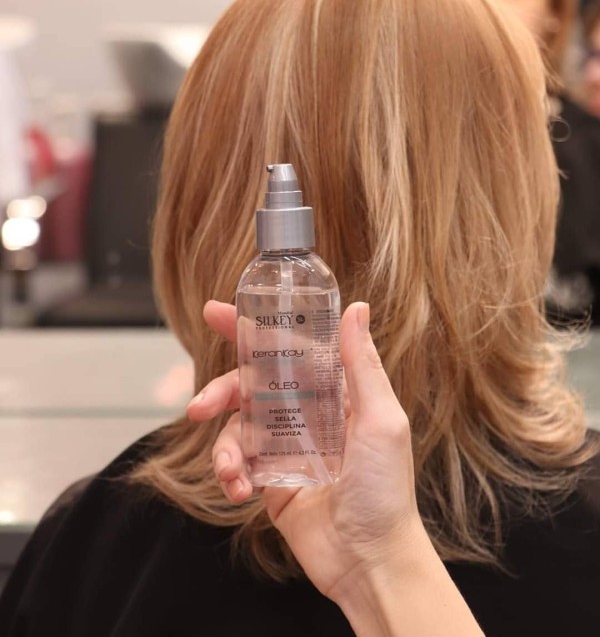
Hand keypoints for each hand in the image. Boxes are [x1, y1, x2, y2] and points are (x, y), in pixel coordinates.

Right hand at [187, 300, 427, 602]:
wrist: (369, 561)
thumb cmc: (385, 489)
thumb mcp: (381, 419)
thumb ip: (361, 365)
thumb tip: (357, 307)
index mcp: (334, 391)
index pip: (290, 347)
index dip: (254, 328)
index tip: (217, 312)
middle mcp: (307, 412)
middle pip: (252, 383)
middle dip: (221, 388)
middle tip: (197, 404)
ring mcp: (286, 445)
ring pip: (238, 425)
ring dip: (223, 445)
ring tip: (229, 469)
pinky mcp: (270, 478)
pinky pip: (237, 462)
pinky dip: (230, 472)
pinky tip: (238, 488)